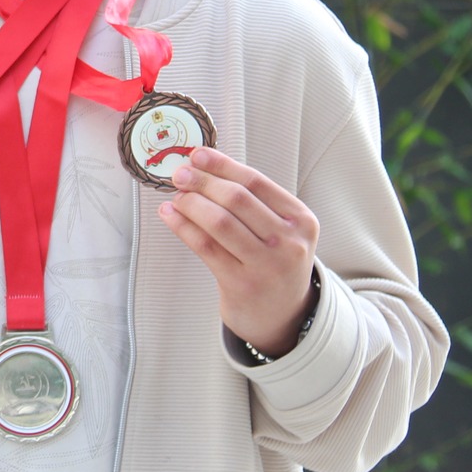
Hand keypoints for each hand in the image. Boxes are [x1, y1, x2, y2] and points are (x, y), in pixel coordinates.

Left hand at [158, 146, 319, 358]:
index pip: (256, 182)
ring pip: (220, 222)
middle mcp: (288, 242)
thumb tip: (205, 167)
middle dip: (203, 181)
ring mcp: (266, 265)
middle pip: (237, 199)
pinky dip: (183, 226)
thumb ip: (253, 202)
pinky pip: (206, 247)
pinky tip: (170, 215)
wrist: (284, 315)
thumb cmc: (275, 263)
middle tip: (180, 174)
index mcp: (301, 220)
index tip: (198, 156)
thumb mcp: (282, 231)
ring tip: (176, 195)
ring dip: (191, 203)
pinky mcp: (241, 285)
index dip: (223, 165)